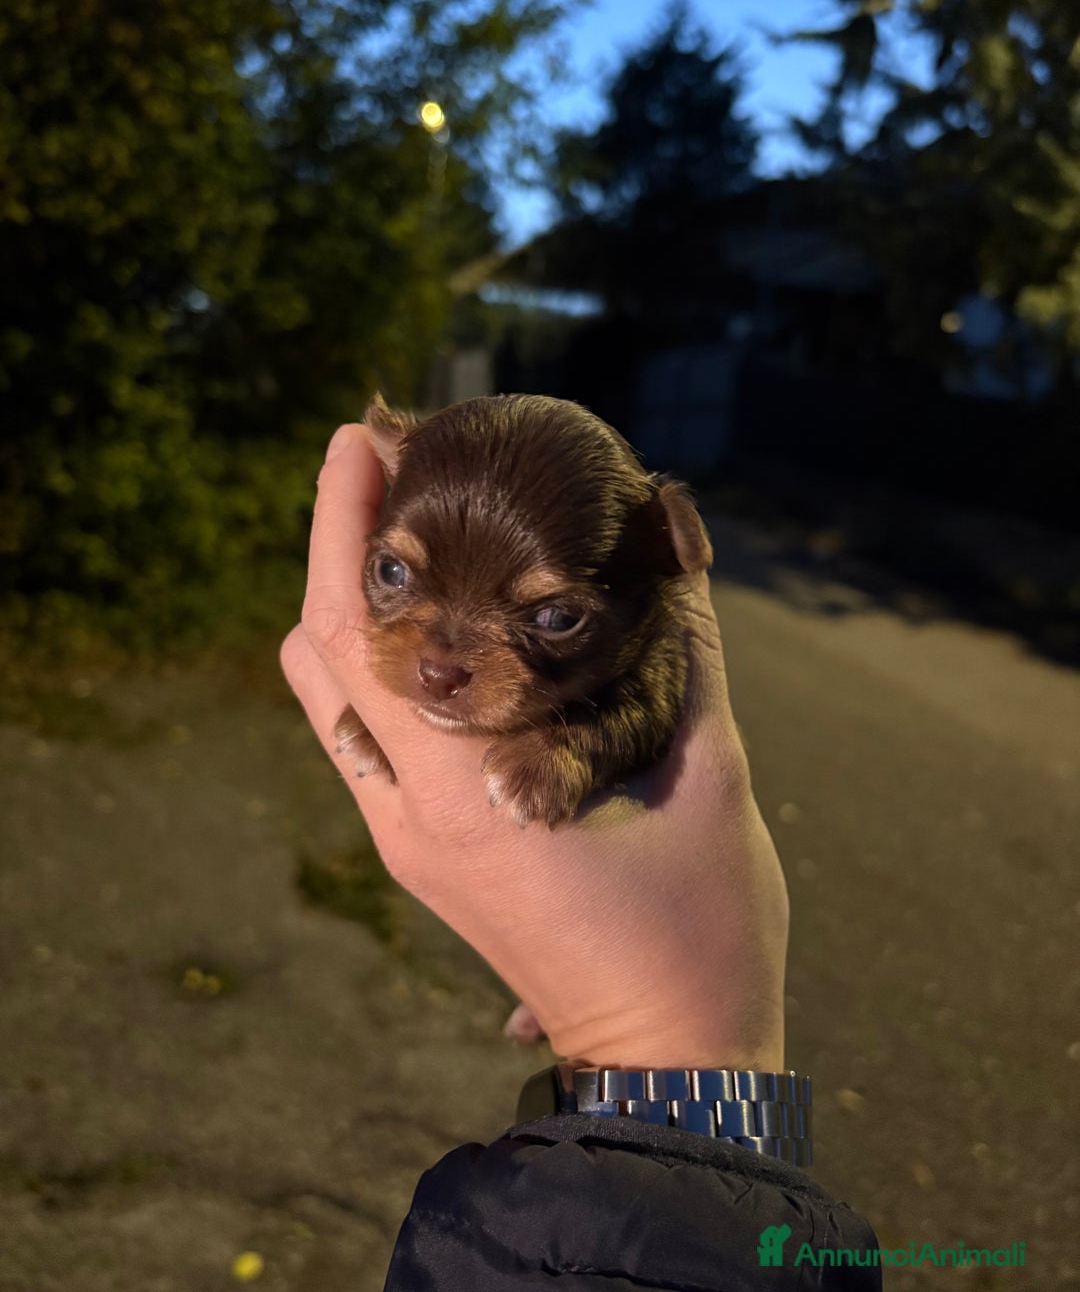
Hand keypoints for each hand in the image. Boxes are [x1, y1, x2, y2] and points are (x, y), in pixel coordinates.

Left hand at [280, 424, 789, 1069]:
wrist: (667, 1063)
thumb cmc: (698, 931)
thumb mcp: (706, 776)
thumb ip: (687, 651)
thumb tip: (679, 544)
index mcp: (465, 795)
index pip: (360, 634)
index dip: (346, 527)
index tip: (360, 434)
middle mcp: (407, 817)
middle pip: (318, 655)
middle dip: (335, 547)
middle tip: (385, 461)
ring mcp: (403, 842)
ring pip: (329, 699)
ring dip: (349, 607)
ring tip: (402, 529)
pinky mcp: (420, 855)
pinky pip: (365, 738)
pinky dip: (378, 665)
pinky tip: (434, 623)